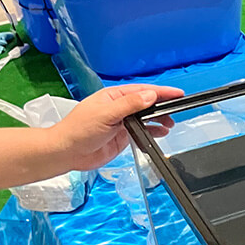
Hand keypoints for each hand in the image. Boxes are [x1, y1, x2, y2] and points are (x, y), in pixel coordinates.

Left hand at [48, 85, 182, 170]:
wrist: (66, 153)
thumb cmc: (79, 130)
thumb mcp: (106, 114)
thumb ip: (130, 105)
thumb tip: (151, 95)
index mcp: (114, 96)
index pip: (143, 91)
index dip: (161, 92)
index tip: (178, 93)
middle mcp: (120, 107)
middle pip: (146, 103)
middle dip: (162, 106)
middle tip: (178, 109)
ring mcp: (122, 122)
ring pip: (146, 118)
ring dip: (159, 120)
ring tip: (170, 124)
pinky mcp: (123, 137)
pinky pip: (142, 132)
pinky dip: (153, 132)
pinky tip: (160, 134)